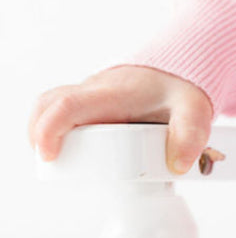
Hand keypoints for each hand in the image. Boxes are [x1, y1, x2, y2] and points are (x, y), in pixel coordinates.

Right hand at [27, 65, 214, 174]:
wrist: (176, 71)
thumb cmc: (179, 89)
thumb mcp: (194, 110)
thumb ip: (190, 135)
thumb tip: (176, 165)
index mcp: (112, 93)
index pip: (69, 105)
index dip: (51, 129)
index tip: (48, 155)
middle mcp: (93, 93)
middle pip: (47, 106)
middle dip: (40, 135)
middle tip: (53, 165)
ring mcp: (88, 99)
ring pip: (49, 109)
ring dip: (45, 135)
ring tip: (61, 166)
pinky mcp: (89, 107)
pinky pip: (61, 116)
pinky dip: (56, 133)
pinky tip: (73, 158)